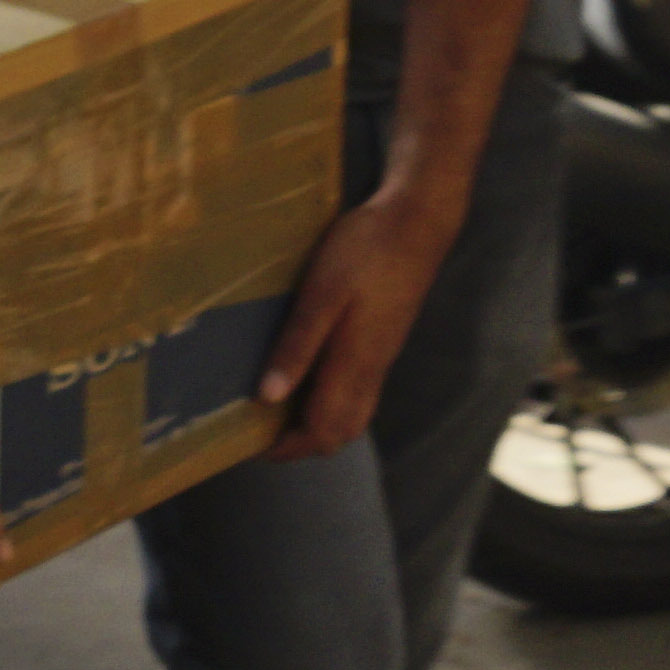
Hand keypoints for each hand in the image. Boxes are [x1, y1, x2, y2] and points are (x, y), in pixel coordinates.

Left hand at [254, 174, 465, 460]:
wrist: (417, 222)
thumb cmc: (366, 251)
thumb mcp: (321, 294)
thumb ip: (297, 345)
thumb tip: (268, 397)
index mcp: (354, 365)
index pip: (322, 432)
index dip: (288, 447)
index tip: (252, 445)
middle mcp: (371, 370)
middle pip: (339, 432)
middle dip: (300, 442)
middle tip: (259, 431)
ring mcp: (380, 356)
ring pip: (351, 413)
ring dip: (316, 422)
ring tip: (276, 408)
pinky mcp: (383, 340)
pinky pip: (358, 390)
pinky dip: (329, 399)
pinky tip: (305, 374)